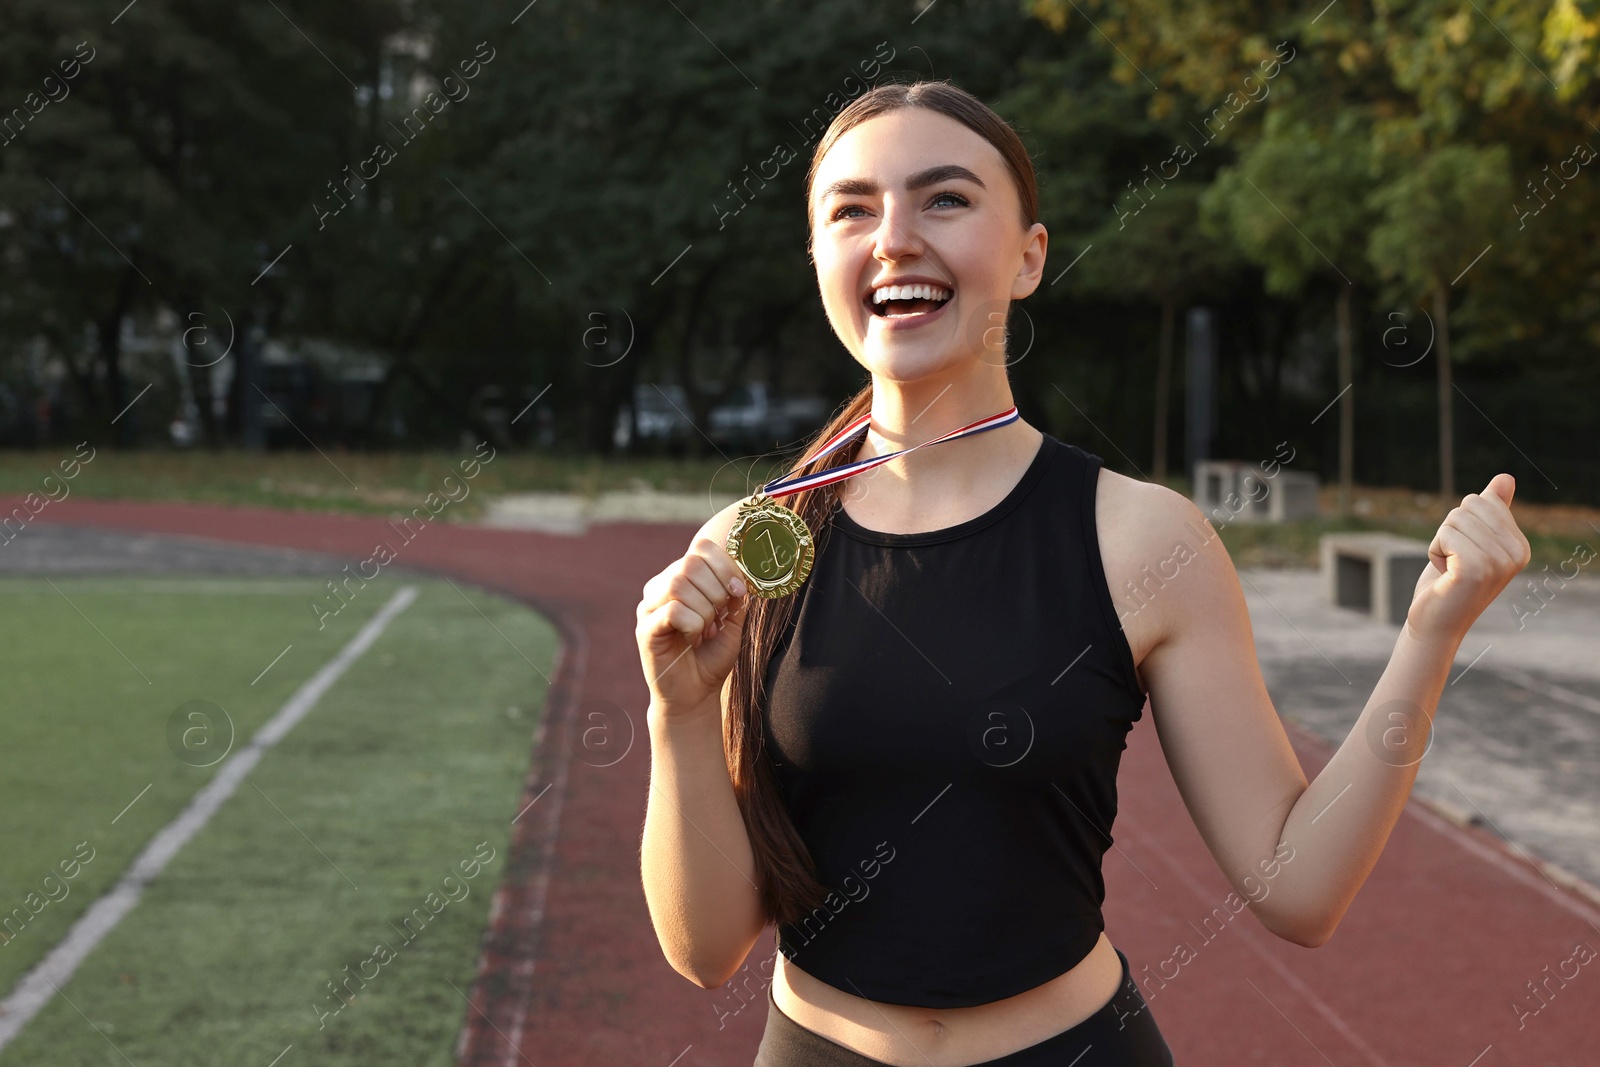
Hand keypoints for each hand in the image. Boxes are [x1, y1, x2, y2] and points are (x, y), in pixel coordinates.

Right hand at [636, 535, 750, 718]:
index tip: (739, 591)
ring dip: (704, 609)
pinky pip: (672, 611)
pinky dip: (692, 624)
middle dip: (716, 589)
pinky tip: (692, 638)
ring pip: (679, 584)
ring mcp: (649, 607)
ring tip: (705, 630)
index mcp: (682, 579)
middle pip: (690, 563)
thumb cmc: (711, 658)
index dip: (725, 566)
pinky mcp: (645, 629)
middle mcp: (661, 587)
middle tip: (719, 616)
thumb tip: (742, 574)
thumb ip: (735, 596)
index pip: (700, 549)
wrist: (695, 696)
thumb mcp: (732, 623)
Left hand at [1406, 474, 1530, 643]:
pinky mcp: (1475, 569)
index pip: (1484, 500)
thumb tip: (1506, 478)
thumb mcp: (1471, 541)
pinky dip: (1434, 550)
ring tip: (1450, 570)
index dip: (1462, 523)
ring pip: (1454, 519)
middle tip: (1454, 562)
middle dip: (1450, 530)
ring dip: (1441, 543)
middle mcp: (1517, 554)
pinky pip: (1445, 535)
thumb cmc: (1450, 580)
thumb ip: (1491, 511)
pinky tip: (1444, 574)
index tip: (1464, 552)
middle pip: (1469, 506)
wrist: (1436, 623)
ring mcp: (1499, 563)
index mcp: (1521, 546)